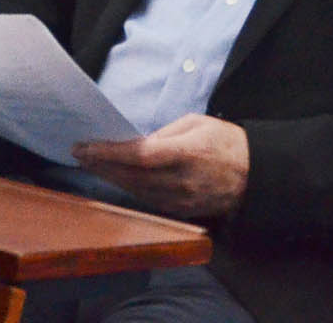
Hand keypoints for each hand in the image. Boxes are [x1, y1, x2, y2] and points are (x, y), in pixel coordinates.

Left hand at [74, 115, 249, 220]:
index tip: (84, 147)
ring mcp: (180, 200)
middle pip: (129, 176)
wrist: (253, 175)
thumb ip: (165, 134)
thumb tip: (138, 145)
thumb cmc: (225, 142)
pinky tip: (116, 179)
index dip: (107, 153)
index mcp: (185, 153)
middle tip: (79, 155)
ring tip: (91, 165)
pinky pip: (146, 199)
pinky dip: (128, 188)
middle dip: (100, 165)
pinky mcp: (180, 210)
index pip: (137, 155)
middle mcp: (180, 180)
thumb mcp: (196, 123)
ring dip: (110, 178)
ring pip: (134, 190)